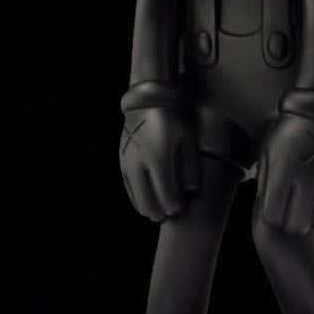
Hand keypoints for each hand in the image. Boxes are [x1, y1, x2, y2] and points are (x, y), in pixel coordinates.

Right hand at [119, 105, 200, 221]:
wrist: (148, 98)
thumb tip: (191, 190)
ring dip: (146, 207)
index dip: (173, 206)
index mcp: (159, 158)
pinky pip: (127, 184)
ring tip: (157, 213)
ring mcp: (128, 161)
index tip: (180, 211)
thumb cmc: (174, 118)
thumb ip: (191, 167)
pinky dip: (136, 196)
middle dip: (159, 212)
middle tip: (169, 215)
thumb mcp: (188, 139)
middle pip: (147, 199)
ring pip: (135, 195)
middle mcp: (140, 162)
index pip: (165, 193)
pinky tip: (144, 201)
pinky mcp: (121, 158)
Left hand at [257, 112, 313, 236]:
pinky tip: (310, 202)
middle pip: (293, 224)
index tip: (271, 208)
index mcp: (282, 171)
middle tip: (284, 214)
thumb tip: (265, 210)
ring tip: (298, 207)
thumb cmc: (284, 131)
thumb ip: (264, 182)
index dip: (270, 217)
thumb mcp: (266, 152)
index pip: (273, 216)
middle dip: (286, 223)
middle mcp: (304, 178)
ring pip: (312, 222)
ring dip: (303, 219)